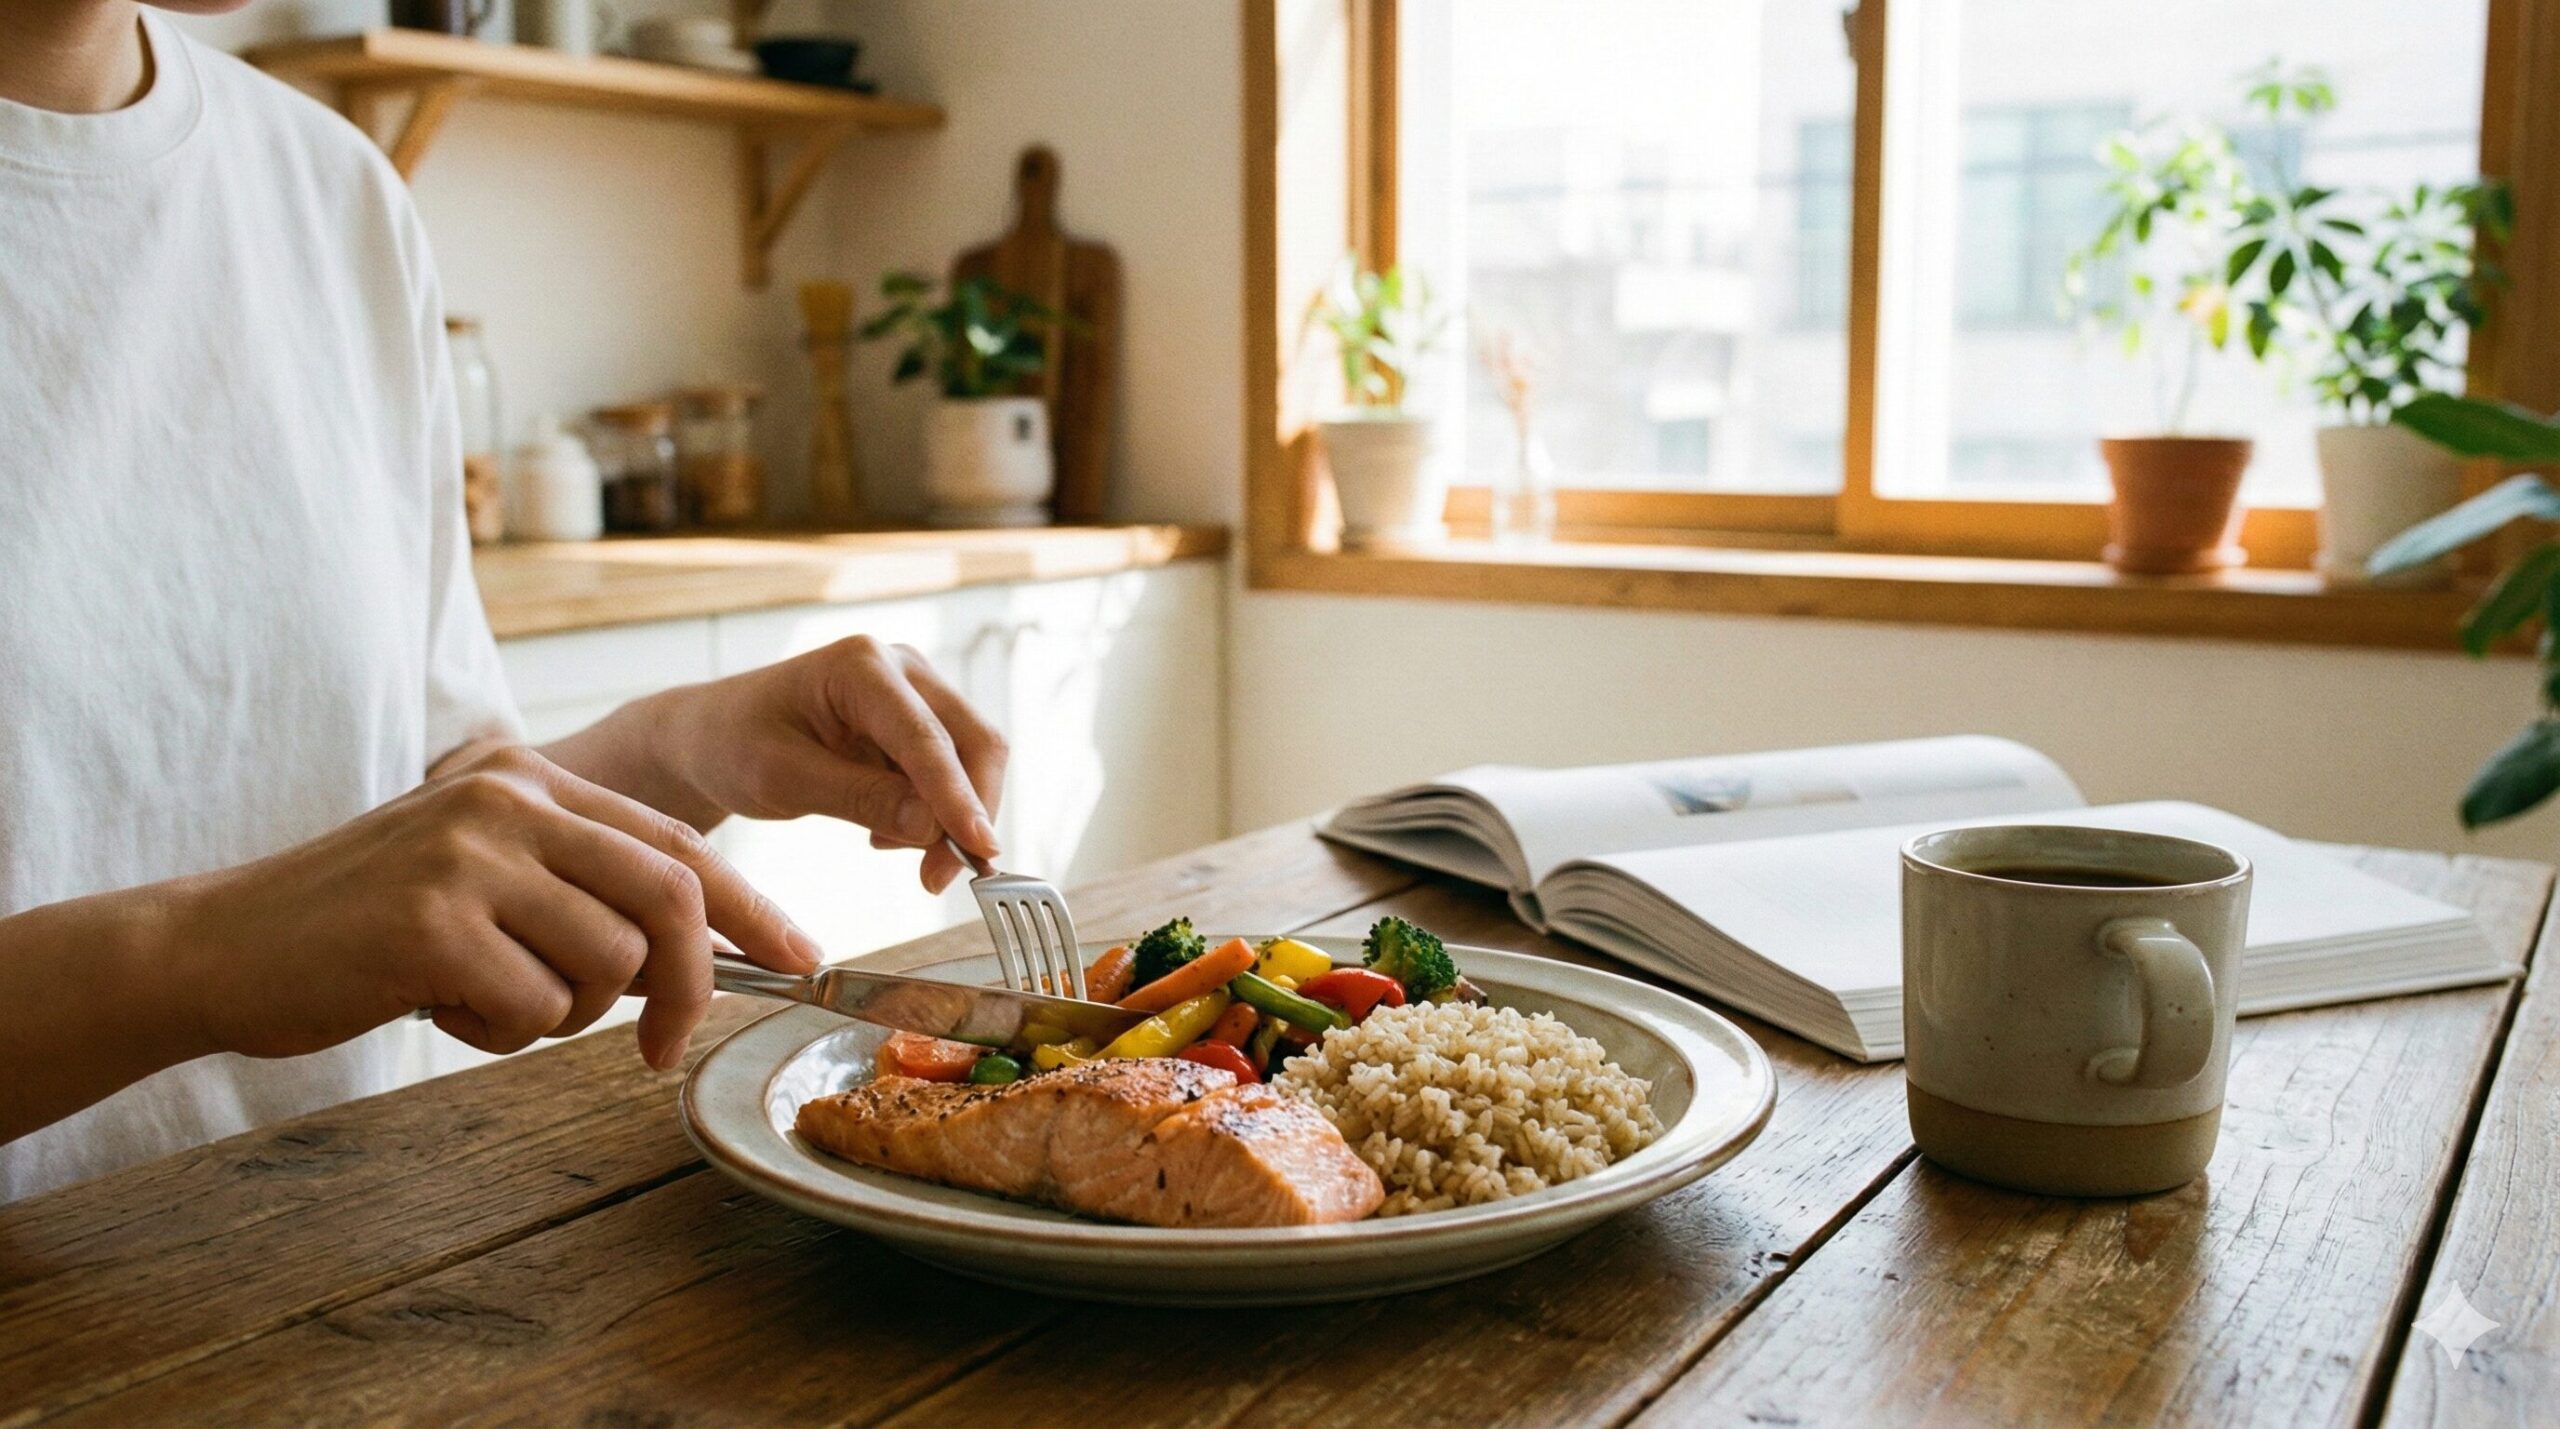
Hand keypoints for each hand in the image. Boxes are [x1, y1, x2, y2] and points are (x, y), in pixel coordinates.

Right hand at [169, 745, 818, 1069]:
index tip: (803, 958)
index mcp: (531, 779)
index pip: (677, 843)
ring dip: (566, 1015)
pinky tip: (439, 1007)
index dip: (752, 908)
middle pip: (668, 895)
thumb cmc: (366, 932)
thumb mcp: (487, 887)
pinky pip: (535, 1006)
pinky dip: (503, 1032)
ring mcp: (470, 852)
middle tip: (663, 1050)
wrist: (220, 946)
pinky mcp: (432, 920)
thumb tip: (708, 961)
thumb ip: (586, 904)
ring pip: (607, 964)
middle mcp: (509, 797)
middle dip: (694, 985)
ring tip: (486, 1000)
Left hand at [644, 637, 1008, 893]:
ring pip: (970, 760)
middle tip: (942, 877)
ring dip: (950, 817)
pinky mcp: (915, 722)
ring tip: (890, 848)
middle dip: (969, 812)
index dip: (959, 797)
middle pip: (974, 741)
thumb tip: (933, 827)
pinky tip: (884, 832)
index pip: (927, 738)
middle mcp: (899, 667)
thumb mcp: (781, 779)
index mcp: (860, 666)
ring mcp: (913, 692)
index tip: (980, 849)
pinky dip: (932, 813)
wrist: (709, 737)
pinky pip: (949, 773)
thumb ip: (859, 798)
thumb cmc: (731, 746)